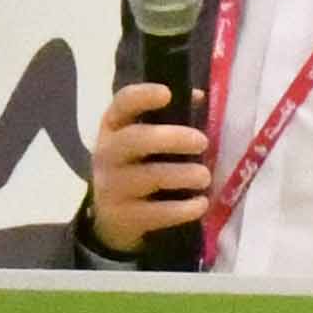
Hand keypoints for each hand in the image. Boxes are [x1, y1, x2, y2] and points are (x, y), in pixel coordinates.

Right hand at [85, 80, 213, 254]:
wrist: (111, 218)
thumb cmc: (137, 167)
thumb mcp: (143, 140)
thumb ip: (168, 118)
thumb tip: (199, 96)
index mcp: (114, 127)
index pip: (122, 104)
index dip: (143, 96)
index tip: (167, 93)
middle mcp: (107, 154)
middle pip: (136, 139)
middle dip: (173, 138)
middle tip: (203, 142)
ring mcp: (112, 187)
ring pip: (150, 177)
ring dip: (184, 175)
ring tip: (204, 177)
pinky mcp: (123, 217)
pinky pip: (157, 212)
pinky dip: (183, 208)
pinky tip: (200, 204)